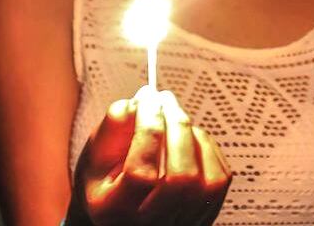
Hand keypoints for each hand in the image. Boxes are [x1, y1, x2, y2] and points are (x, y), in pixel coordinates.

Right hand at [69, 86, 232, 225]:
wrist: (121, 216)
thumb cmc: (107, 185)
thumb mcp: (93, 159)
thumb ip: (111, 130)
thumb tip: (139, 102)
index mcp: (115, 211)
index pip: (141, 174)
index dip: (148, 130)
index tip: (147, 101)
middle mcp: (151, 223)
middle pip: (181, 178)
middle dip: (176, 127)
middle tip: (165, 99)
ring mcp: (182, 222)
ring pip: (207, 180)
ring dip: (193, 137)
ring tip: (174, 118)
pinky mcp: (205, 215)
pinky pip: (220, 178)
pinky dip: (207, 147)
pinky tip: (188, 136)